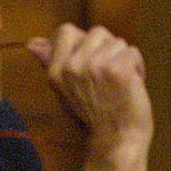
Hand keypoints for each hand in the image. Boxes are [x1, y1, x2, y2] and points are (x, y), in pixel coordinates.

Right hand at [29, 24, 152, 170]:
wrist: (115, 139)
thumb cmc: (93, 115)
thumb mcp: (64, 88)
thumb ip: (50, 62)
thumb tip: (33, 43)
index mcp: (55, 70)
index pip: (66, 31)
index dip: (84, 41)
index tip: (91, 59)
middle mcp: (71, 66)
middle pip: (97, 32)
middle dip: (108, 49)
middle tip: (107, 75)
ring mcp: (94, 66)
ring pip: (118, 42)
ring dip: (124, 59)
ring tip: (120, 81)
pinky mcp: (117, 69)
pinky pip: (132, 52)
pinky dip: (137, 67)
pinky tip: (131, 83)